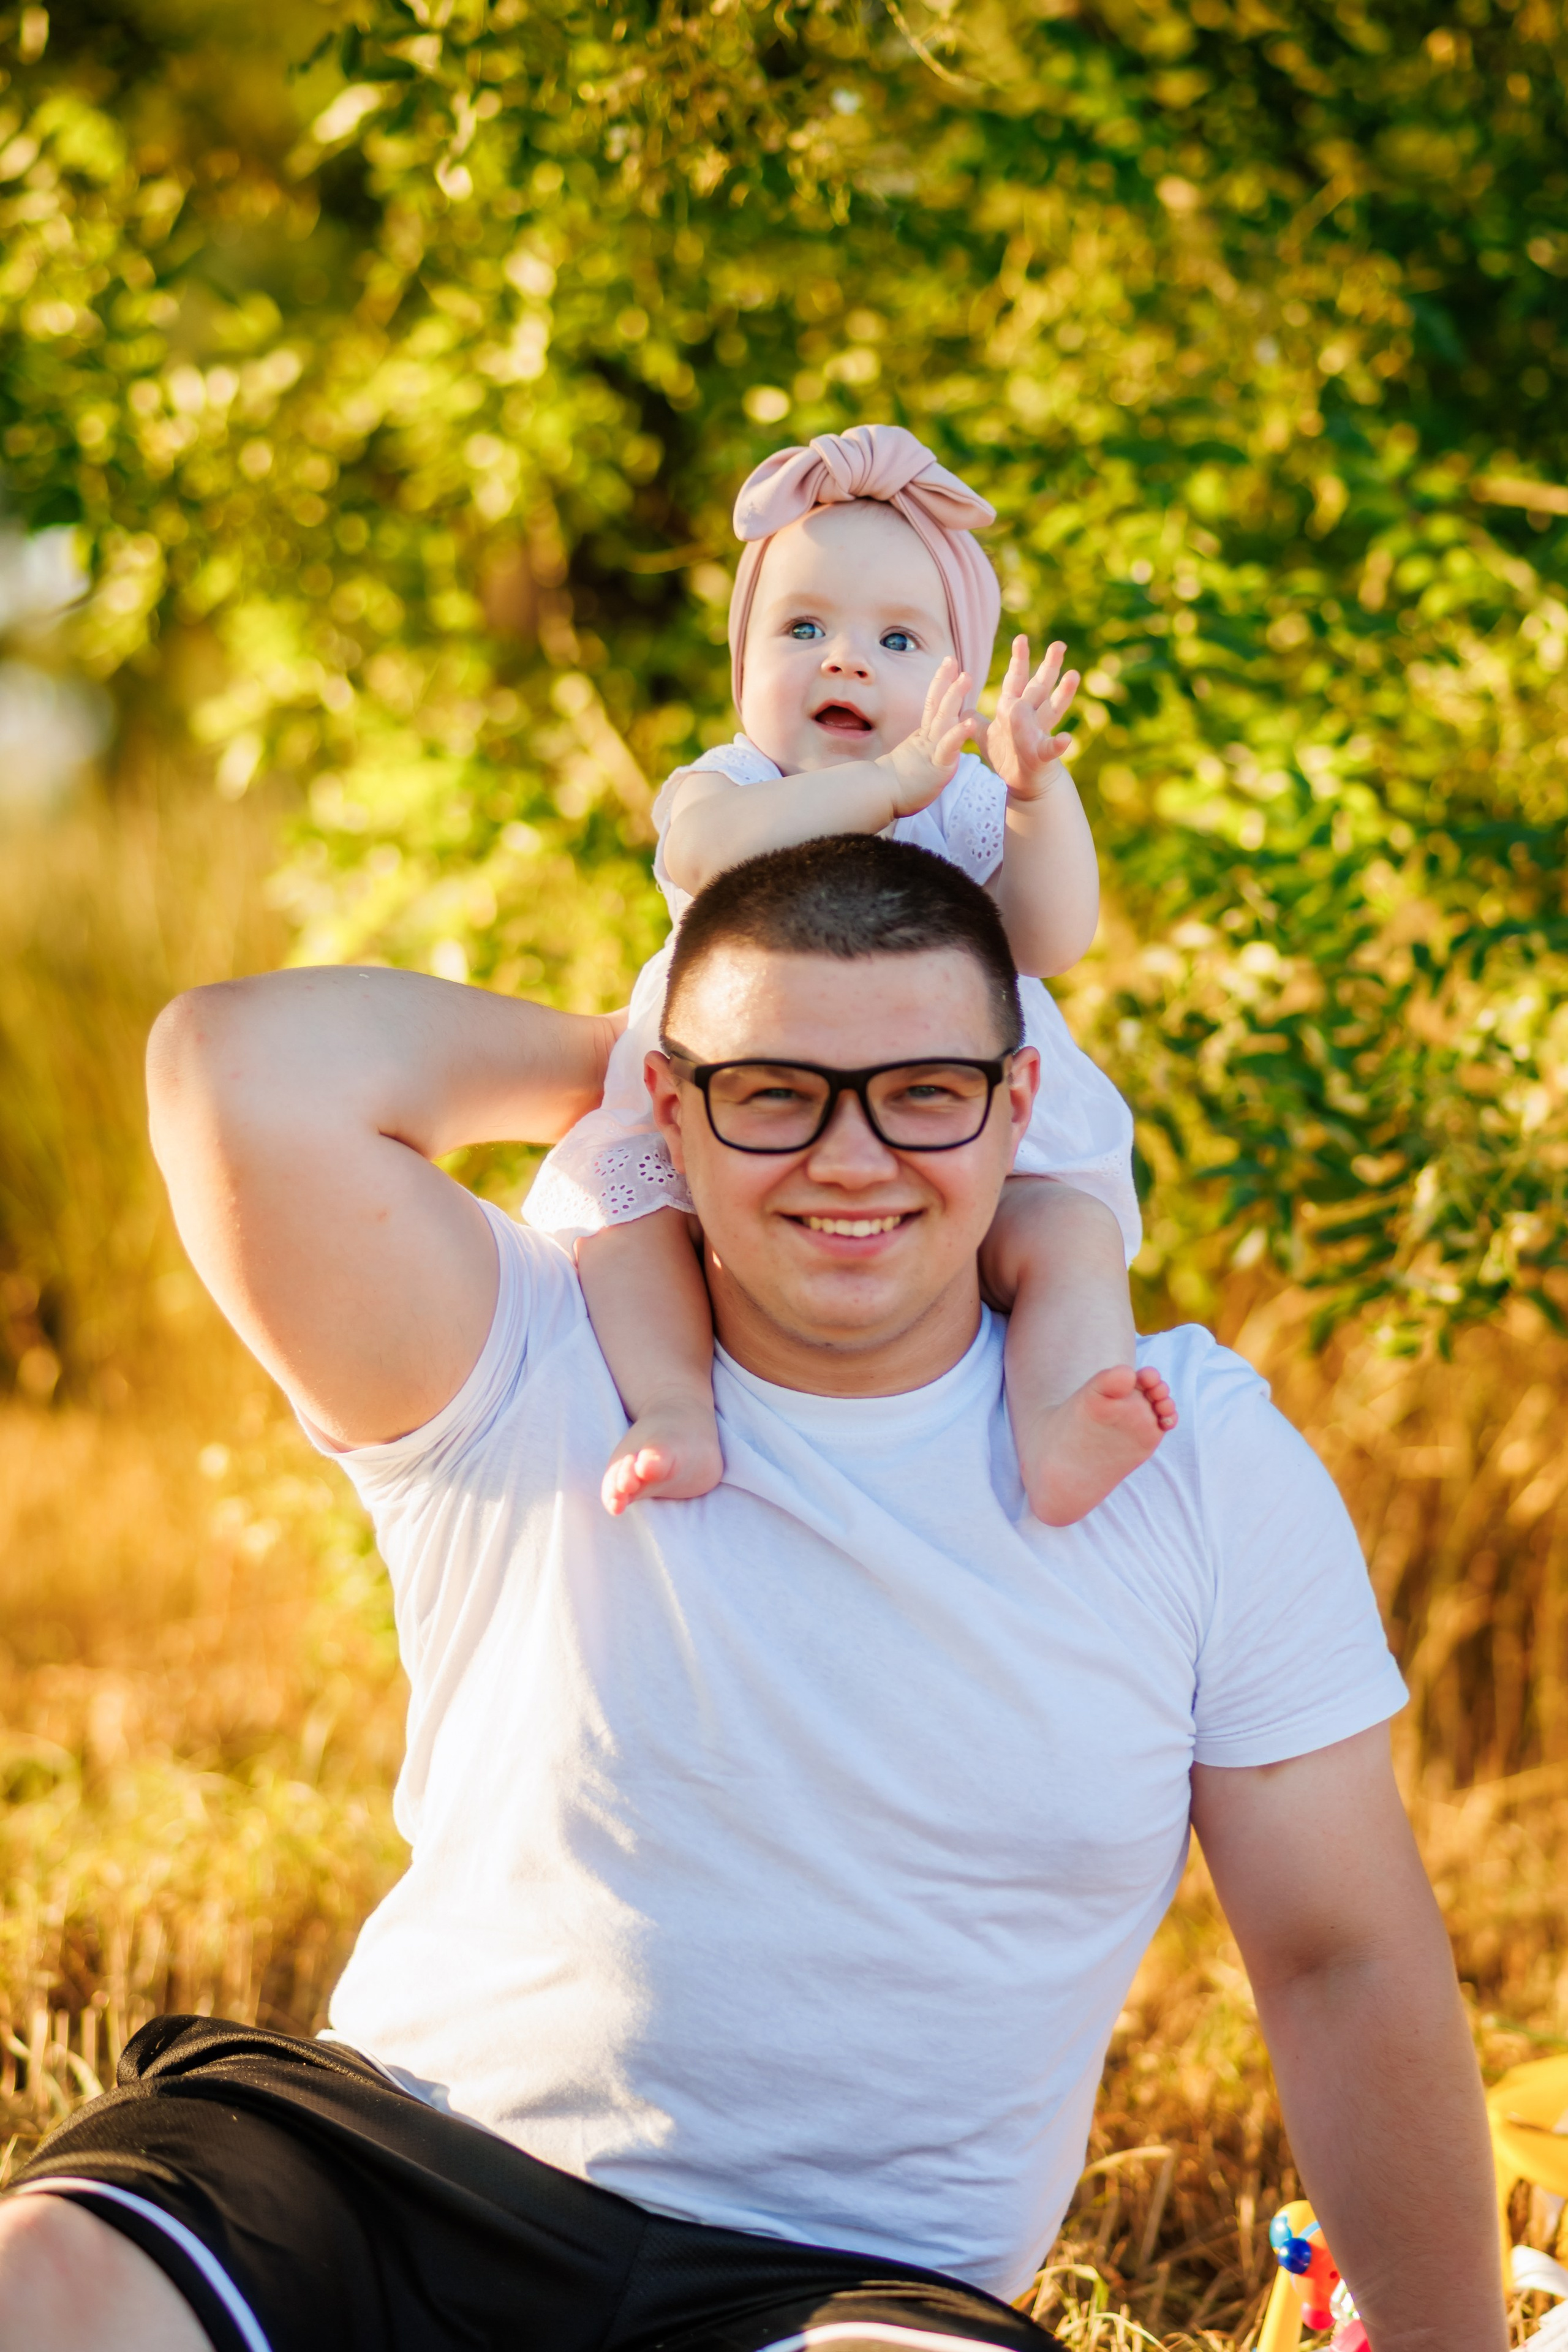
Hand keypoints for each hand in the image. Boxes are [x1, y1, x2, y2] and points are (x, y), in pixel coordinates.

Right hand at [877, 656, 976, 817]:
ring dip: (955, 696)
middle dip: (947, 681)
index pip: (933, 705)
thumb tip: (923, 742)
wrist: (880, 797)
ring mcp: (932, 751)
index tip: (948, 664)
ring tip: (966, 677)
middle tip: (953, 660)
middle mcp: (928, 739)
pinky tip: (970, 721)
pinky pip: (949, 747)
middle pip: (938, 704)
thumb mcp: (913, 761)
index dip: (940, 683)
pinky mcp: (938, 766)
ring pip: (944, 719)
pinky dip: (959, 733)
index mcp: (924, 737)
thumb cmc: (895, 785)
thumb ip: (922, 748)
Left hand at [979, 637, 1079, 801]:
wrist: (1023, 783)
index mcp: (1015, 709)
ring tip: (1073, 675)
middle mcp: (1031, 716)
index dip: (1018, 660)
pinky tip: (1067, 738)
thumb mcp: (987, 736)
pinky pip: (1051, 749)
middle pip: (1040, 687)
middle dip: (1049, 667)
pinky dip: (1059, 744)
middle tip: (1058, 645)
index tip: (1021, 639)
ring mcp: (1039, 733)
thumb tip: (961, 707)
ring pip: (1052, 710)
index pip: (1016, 680)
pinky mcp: (1042, 755)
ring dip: (1063, 694)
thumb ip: (975, 720)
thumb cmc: (1007, 756)